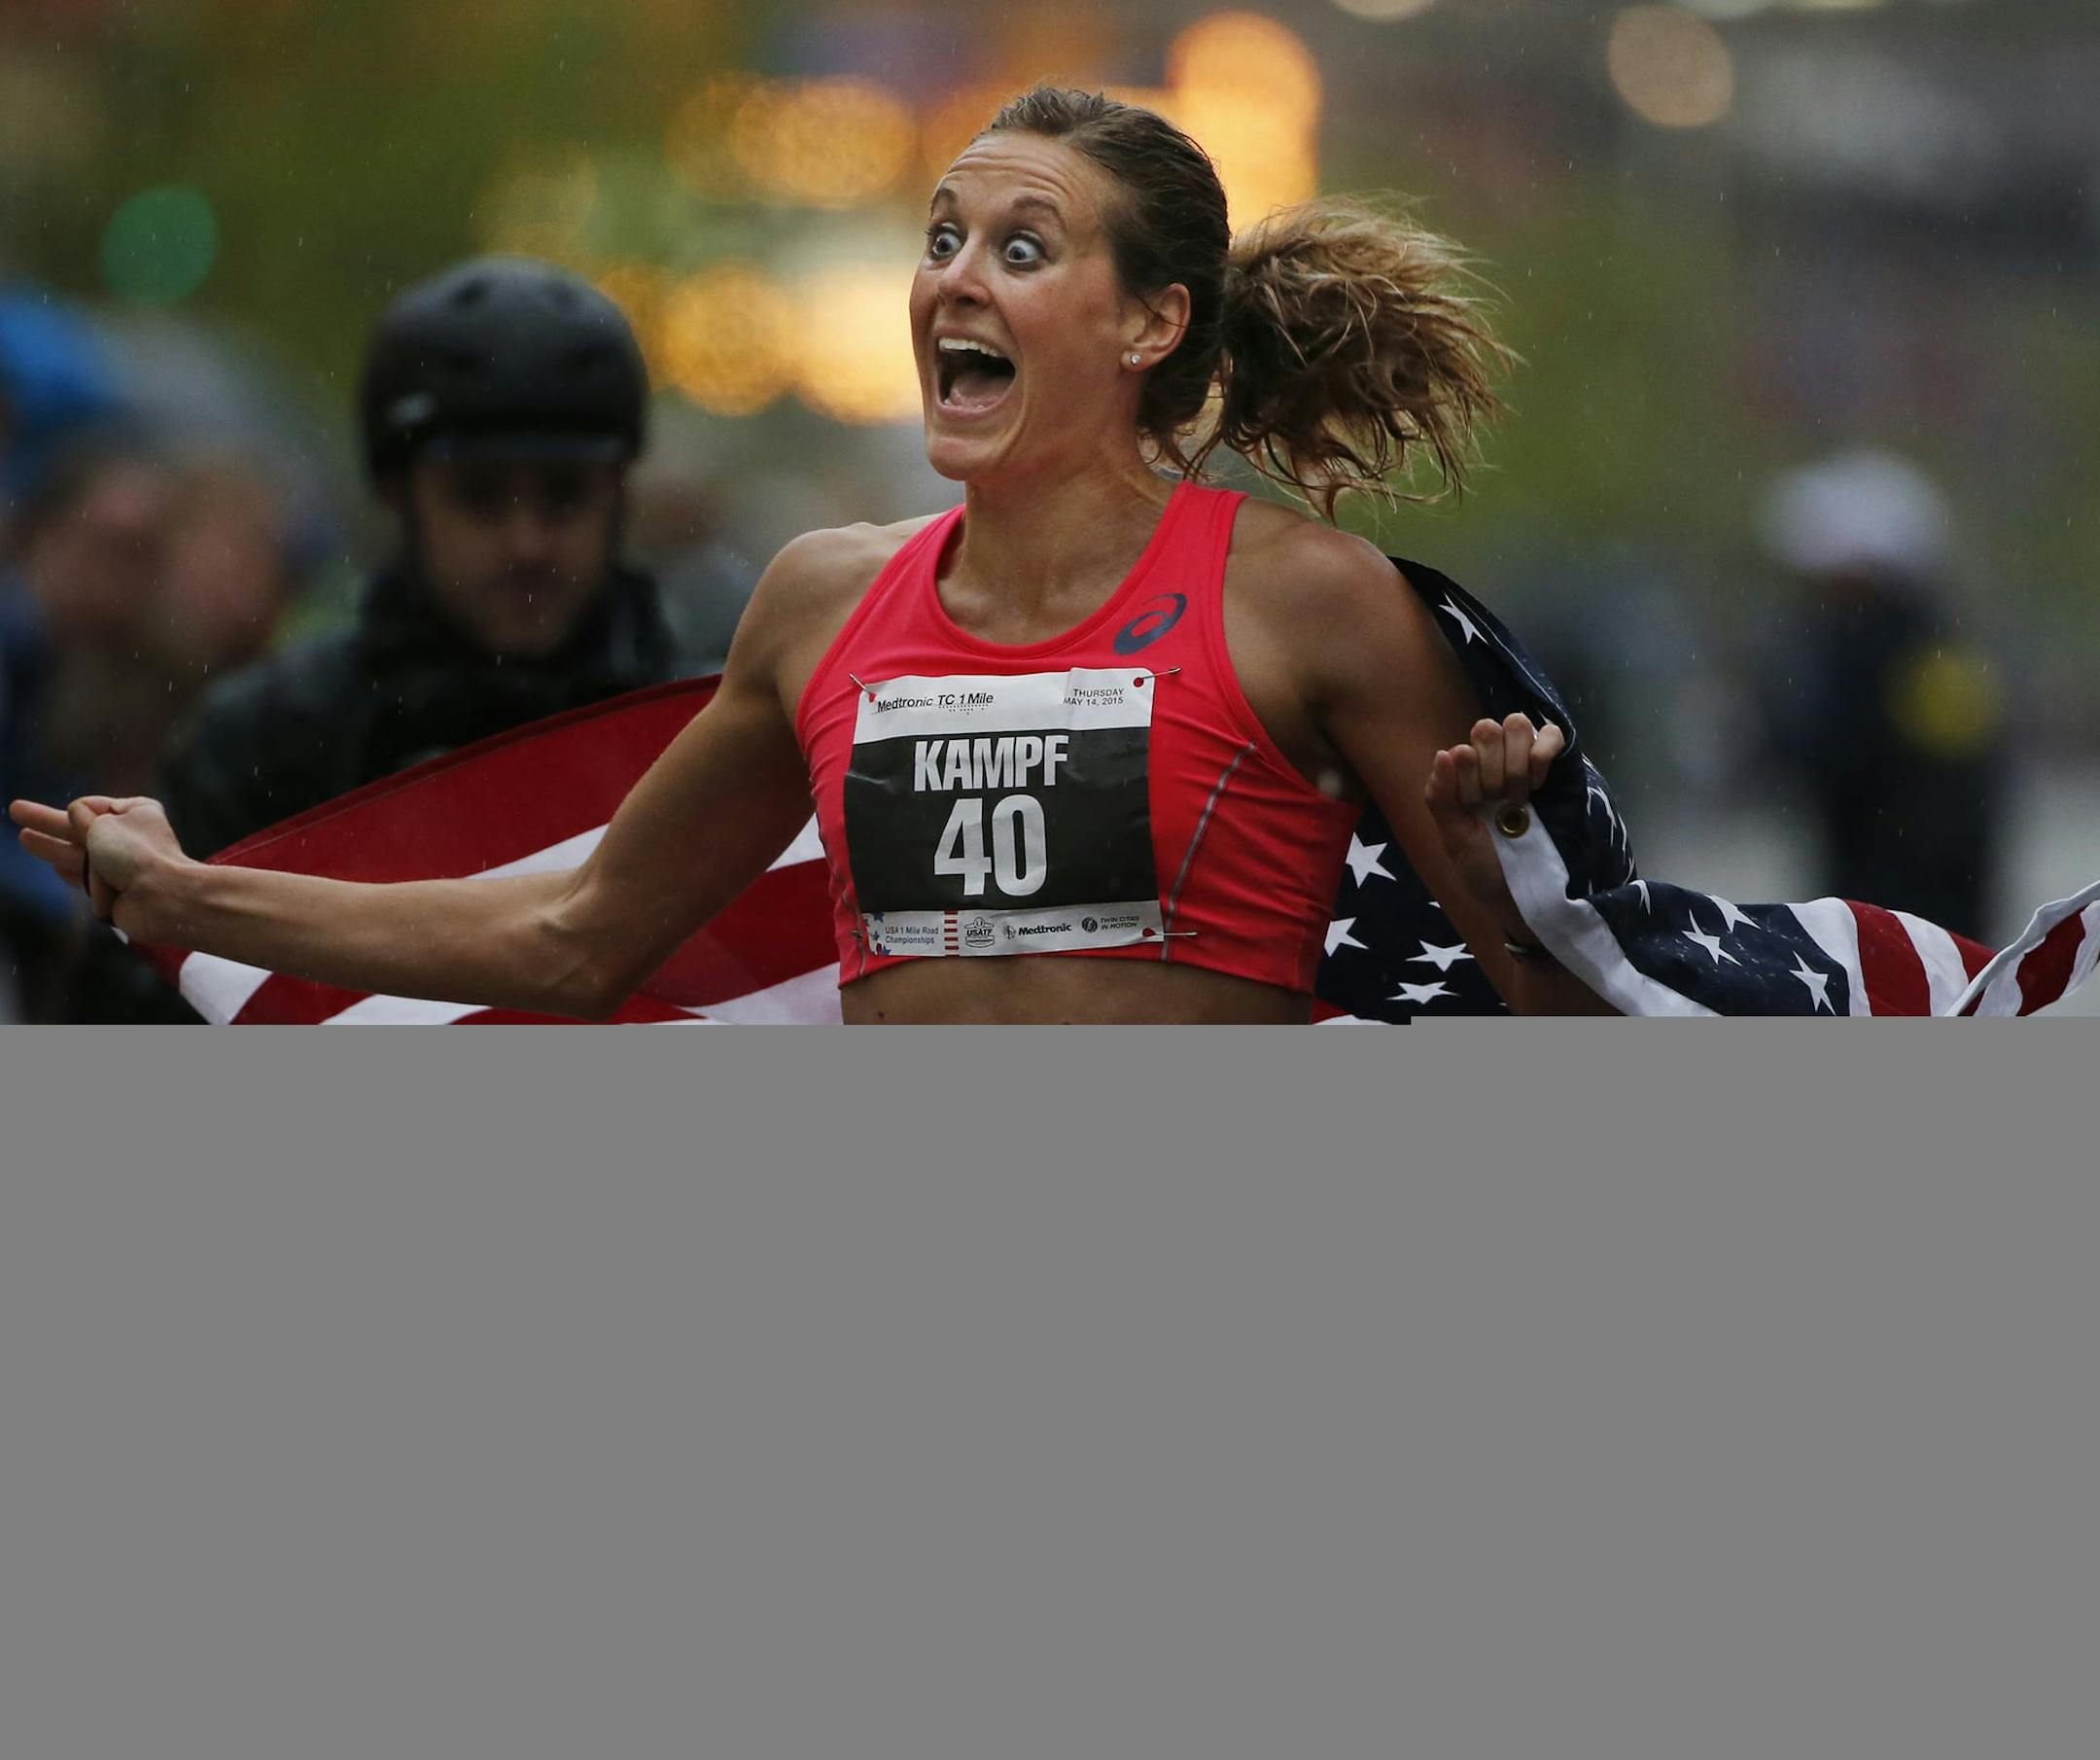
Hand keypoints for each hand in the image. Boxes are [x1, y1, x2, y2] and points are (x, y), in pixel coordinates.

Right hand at [8, 795, 191, 936]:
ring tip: (24, 838)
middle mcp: (131, 838)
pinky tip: (58, 870)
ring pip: (77, 853)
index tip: (69, 811)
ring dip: (50, 846)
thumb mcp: (102, 822)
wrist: (161, 899)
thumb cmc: (134, 854)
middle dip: (46, 821)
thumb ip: (81, 818)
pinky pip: (86, 878)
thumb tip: (76, 816)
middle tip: (15, 809)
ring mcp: (123, 867)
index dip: (77, 810)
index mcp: (137, 813)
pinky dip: (72, 873)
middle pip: (78, 828)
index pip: (92, 807)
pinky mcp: (115, 892)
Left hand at [1422, 714, 1565, 931]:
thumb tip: (1445, 752)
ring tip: (1520, 796)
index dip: (1468, 778)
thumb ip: (1441, 797)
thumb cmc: (1484, 867)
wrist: (1524, 894)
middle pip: (1487, 729)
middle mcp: (1492, 763)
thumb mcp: (1455, 838)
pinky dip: (1542, 751)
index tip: (1476, 808)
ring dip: (1515, 762)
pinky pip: (1551, 734)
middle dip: (1490, 769)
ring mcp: (1524, 762)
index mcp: (1463, 779)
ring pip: (1517, 724)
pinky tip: (1539, 782)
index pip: (1462, 749)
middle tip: (1499, 801)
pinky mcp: (1556, 766)